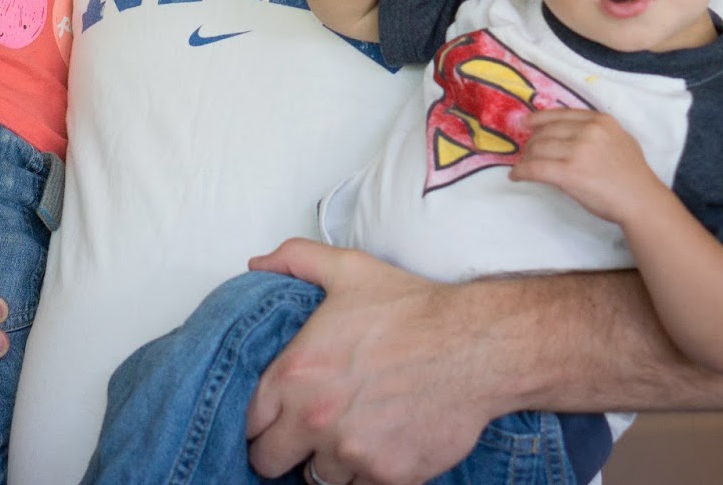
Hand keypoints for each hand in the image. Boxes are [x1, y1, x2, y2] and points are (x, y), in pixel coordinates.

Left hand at [244, 239, 493, 484]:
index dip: (258, 420)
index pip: (248, 421)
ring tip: (344, 437)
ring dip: (324, 463)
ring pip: (316, 479)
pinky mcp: (388, 476)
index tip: (272, 418)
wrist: (474, 347)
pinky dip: (363, 474)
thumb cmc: (413, 311)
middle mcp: (314, 418)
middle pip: (268, 461)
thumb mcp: (347, 270)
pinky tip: (375, 447)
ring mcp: (351, 452)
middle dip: (280, 450)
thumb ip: (295, 260)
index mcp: (293, 373)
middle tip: (300, 437)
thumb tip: (259, 263)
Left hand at [512, 109, 660, 224]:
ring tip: (523, 165)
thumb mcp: (620, 139)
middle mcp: (588, 131)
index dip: (538, 118)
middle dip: (531, 143)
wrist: (642, 201)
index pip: (560, 114)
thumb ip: (597, 131)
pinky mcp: (569, 172)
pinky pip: (535, 168)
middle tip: (526, 153)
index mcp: (600, 121)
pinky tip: (516, 176)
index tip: (525, 123)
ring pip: (538, 148)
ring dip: (526, 158)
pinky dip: (521, 172)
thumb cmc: (633, 175)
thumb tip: (567, 131)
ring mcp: (578, 151)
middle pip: (546, 132)